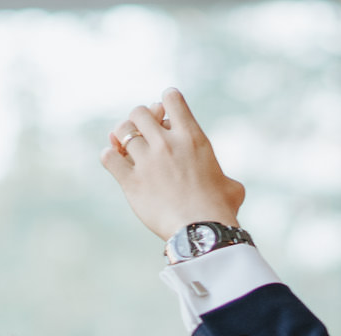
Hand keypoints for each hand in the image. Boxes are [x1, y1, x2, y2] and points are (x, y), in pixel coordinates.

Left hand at [101, 90, 243, 241]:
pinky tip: (115, 163)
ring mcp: (147, 161)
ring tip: (125, 149)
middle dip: (139, 120)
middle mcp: (167, 143)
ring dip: (122, 138)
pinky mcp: (132, 182)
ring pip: (123, 131)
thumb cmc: (220, 212)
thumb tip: (229, 188)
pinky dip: (109, 156)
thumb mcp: (231, 187)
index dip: (165, 103)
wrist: (201, 232)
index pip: (170, 98)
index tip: (165, 117)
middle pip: (139, 112)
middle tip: (143, 136)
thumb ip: (224, 178)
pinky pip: (109, 158)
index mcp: (191, 136)